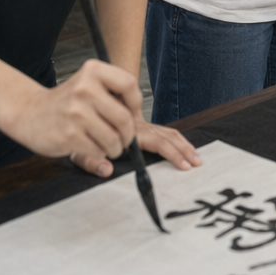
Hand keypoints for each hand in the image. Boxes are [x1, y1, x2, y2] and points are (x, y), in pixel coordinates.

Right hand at [3, 59, 141, 176]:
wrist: (29, 113)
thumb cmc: (66, 101)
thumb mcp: (88, 84)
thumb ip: (113, 92)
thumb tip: (137, 115)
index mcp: (93, 71)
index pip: (129, 84)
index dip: (136, 103)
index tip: (133, 114)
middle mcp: (85, 89)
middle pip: (124, 117)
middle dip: (128, 134)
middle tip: (125, 139)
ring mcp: (76, 112)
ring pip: (113, 138)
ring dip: (115, 147)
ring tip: (110, 146)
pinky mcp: (69, 135)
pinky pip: (98, 150)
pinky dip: (100, 153)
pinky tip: (93, 147)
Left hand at [71, 118, 202, 178]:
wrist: (83, 103)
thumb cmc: (80, 129)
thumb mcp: (78, 148)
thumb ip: (91, 160)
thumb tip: (107, 170)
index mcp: (127, 130)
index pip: (157, 142)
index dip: (172, 154)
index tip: (183, 165)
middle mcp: (138, 125)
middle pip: (168, 136)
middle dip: (184, 150)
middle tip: (196, 162)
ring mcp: (142, 124)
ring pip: (168, 132)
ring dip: (184, 144)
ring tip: (196, 156)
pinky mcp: (142, 125)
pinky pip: (164, 130)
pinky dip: (177, 138)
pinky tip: (184, 145)